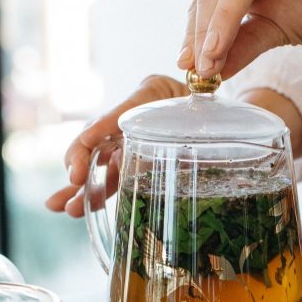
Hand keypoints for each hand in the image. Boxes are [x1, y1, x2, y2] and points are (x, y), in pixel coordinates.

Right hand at [45, 74, 301, 217]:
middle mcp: (135, 116)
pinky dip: (96, 193)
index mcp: (150, 93)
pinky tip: (78, 209)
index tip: (80, 165)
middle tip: (71, 188)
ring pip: (101, 164)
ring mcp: (133, 139)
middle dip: (81, 166)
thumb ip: (207, 121)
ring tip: (64, 208)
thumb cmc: (229, 111)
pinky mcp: (136, 161)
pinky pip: (114, 178)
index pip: (116, 116)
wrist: (237, 119)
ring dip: (82, 188)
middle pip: (100, 140)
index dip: (94, 139)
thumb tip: (216, 139)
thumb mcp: (217, 112)